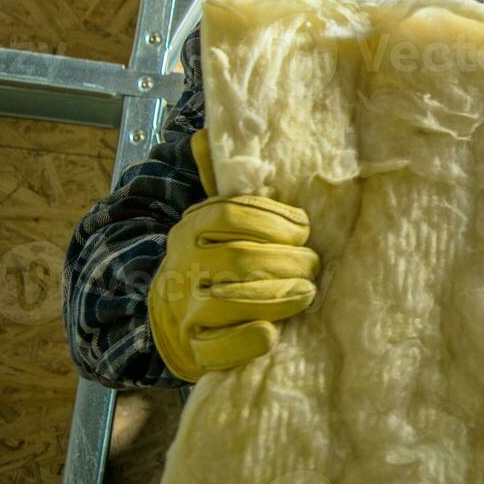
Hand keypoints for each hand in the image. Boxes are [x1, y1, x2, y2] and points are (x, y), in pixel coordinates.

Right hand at [147, 128, 320, 381]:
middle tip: (314, 265)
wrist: (169, 318)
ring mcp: (186, 310)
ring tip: (307, 292)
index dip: (275, 219)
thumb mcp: (210, 220)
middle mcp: (183, 266)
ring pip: (233, 299)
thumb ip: (218, 182)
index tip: (304, 228)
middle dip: (289, 260)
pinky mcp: (193, 350)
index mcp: (191, 228)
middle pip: (242, 257)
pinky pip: (219, 348)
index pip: (233, 214)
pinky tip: (271, 333)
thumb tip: (206, 133)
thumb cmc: (209, 261)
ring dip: (279, 296)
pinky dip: (247, 340)